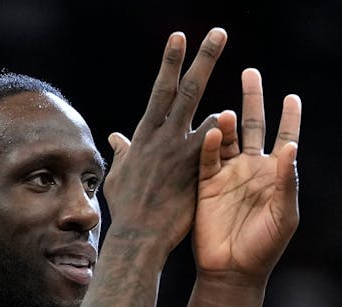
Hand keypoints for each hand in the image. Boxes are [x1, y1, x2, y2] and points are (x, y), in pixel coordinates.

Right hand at [101, 29, 228, 252]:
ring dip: (207, 80)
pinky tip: (226, 113)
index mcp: (144, 134)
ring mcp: (175, 151)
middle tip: (218, 32)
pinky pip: (205, 145)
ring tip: (223, 55)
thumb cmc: (129, 209)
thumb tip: (115, 138)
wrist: (137, 238)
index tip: (179, 37)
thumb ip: (124, 153)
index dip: (171, 62)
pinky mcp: (189, 171)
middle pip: (183, 88)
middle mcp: (160, 135)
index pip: (161, 89)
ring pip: (194, 108)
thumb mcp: (120, 175)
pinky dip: (214, 129)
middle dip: (202, 58)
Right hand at [192, 67, 300, 280]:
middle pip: (254, 126)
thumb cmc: (266, 246)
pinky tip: (212, 132)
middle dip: (253, 100)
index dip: (289, 118)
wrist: (233, 271)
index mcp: (275, 175)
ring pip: (227, 137)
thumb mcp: (284, 214)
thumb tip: (292, 146)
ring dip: (225, 121)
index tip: (291, 97)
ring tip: (225, 111)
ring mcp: (227, 174)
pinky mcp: (205, 184)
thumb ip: (287, 181)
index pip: (284, 139)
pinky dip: (208, 144)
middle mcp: (251, 169)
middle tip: (250, 72)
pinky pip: (206, 158)